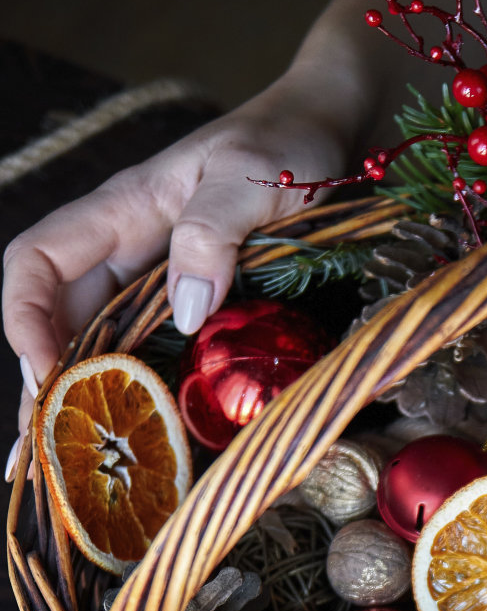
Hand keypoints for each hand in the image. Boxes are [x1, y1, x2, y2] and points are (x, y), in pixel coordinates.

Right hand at [2, 80, 346, 474]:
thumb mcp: (257, 175)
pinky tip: (132, 450)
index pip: (37, 263)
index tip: (49, 377)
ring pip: (97, 349)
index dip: (27, 320)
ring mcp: (158, 285)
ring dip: (80, 408)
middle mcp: (128, 254)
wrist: (333, 134)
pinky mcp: (195, 312)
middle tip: (44, 462)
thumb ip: (214, 229)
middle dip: (44, 390)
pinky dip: (133, 403)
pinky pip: (147, 359)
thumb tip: (182, 307)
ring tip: (65, 476)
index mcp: (124, 212)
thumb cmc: (293, 143)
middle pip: (57, 323)